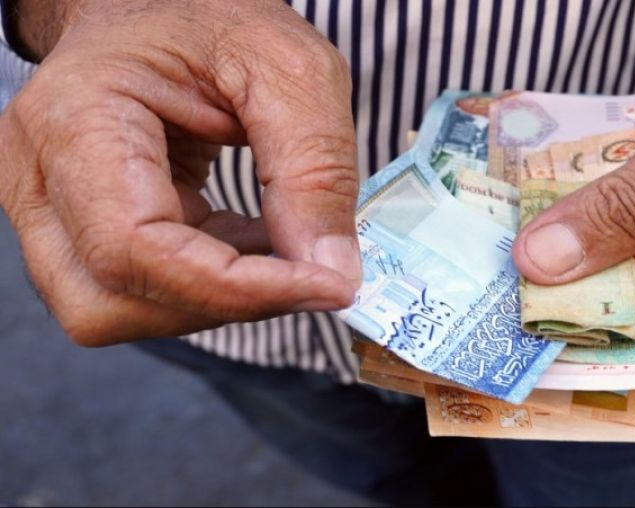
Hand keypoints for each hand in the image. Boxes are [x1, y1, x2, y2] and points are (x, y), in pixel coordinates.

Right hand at [0, 0, 360, 344]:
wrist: (162, 4)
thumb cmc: (211, 17)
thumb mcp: (289, 69)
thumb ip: (315, 168)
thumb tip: (331, 273)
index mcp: (75, 119)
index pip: (133, 247)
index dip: (236, 287)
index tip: (326, 285)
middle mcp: (39, 176)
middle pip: (109, 300)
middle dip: (223, 302)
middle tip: (307, 271)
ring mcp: (51, 207)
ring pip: (117, 309)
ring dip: (215, 298)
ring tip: (277, 243)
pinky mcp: (83, 227)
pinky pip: (139, 291)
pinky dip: (210, 285)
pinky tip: (254, 241)